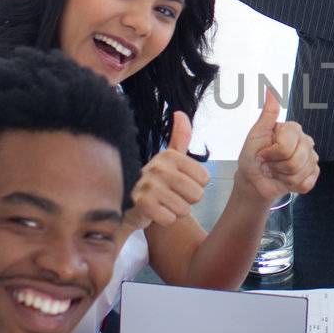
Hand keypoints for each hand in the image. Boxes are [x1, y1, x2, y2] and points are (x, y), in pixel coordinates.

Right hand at [125, 112, 209, 231]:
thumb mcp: (169, 158)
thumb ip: (180, 137)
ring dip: (175, 211)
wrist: (129, 205)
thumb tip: (180, 112)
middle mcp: (158, 166)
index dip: (195, 186)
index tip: (178, 184)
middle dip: (187, 201)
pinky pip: (170, 219)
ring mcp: (148, 185)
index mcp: (170, 155)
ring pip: (184, 209)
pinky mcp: (141, 204)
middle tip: (170, 196)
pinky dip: (164, 220)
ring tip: (162, 204)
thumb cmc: (156, 182)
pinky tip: (155, 212)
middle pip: (197, 195)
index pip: (205, 179)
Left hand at [235, 90, 318, 200]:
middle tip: (270, 164)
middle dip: (277, 167)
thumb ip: (267, 113)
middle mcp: (306, 141)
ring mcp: (311, 158)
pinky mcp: (313, 175)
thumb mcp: (256, 134)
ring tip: (277, 172)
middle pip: (296, 160)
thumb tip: (270, 89)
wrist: (254, 179)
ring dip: (284, 177)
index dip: (272, 154)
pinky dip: (293, 185)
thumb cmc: (253, 156)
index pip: (286, 146)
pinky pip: (307, 183)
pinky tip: (286, 180)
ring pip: (302, 173)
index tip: (263, 153)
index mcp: (293, 129)